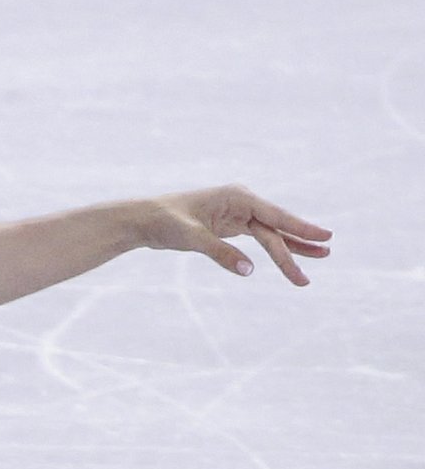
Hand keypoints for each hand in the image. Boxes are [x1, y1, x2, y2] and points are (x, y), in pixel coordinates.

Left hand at [143, 186, 331, 283]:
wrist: (142, 220)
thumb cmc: (164, 222)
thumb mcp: (190, 237)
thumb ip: (220, 253)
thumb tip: (250, 271)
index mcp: (236, 197)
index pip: (274, 214)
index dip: (300, 226)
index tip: (325, 236)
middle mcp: (241, 202)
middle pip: (275, 227)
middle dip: (298, 245)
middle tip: (325, 257)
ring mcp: (238, 213)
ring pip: (271, 233)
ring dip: (293, 247)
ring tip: (322, 257)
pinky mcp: (231, 225)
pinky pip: (260, 237)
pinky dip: (276, 247)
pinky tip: (293, 257)